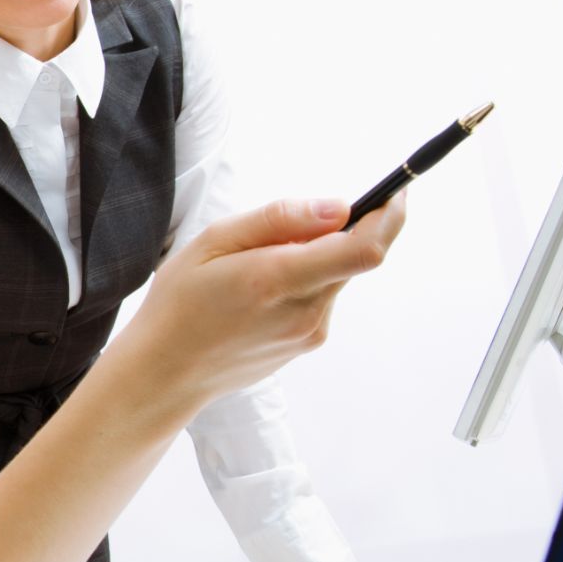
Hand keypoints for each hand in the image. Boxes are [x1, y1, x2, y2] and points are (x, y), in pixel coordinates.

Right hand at [119, 194, 405, 418]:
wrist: (166, 371)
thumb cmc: (179, 303)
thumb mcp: (213, 242)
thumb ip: (278, 220)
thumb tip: (338, 207)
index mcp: (278, 279)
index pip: (364, 248)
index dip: (391, 214)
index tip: (396, 190)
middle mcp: (305, 310)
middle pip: (357, 256)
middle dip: (342, 229)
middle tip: (293, 224)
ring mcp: (310, 331)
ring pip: (336, 275)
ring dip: (316, 257)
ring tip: (256, 265)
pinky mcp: (309, 341)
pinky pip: (322, 295)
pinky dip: (305, 280)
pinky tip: (259, 291)